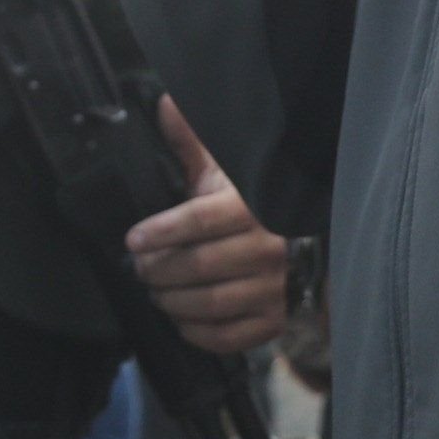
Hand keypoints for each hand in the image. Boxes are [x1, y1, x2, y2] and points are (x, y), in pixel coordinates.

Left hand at [125, 96, 292, 352]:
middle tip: (140, 268)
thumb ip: (192, 143)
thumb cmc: (249, 209)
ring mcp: (274, 289)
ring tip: (156, 291)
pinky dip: (196, 331)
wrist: (306, 251)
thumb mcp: (224, 173)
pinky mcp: (274, 321)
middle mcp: (269, 249)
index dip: (161, 232)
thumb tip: (165, 102)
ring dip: (171, 301)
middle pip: (197, 267)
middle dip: (158, 270)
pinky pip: (227, 336)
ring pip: (208, 303)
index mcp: (252, 208)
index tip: (133, 240)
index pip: (199, 222)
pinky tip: (181, 319)